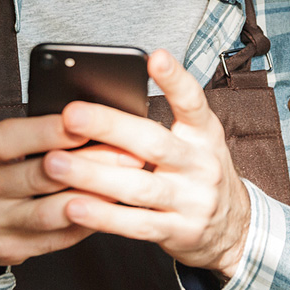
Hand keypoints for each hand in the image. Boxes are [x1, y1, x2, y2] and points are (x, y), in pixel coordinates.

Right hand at [0, 114, 140, 271]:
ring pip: (52, 212)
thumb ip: (26, 131)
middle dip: (88, 163)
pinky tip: (110, 208)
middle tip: (128, 152)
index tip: (86, 122)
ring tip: (127, 182)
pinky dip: (87, 222)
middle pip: (39, 176)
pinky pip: (57, 238)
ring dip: (93, 197)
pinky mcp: (8, 250)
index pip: (9, 139)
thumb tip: (84, 118)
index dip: (48, 131)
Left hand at [43, 49, 251, 277]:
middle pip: (154, 143)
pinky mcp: (179, 232)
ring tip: (54, 163)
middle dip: (109, 127)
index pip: (193, 102)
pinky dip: (103, 215)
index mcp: (204, 134)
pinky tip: (73, 206)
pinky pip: (135, 224)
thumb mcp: (194, 142)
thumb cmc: (197, 173)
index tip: (154, 58)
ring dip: (93, 174)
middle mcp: (201, 165)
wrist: (235, 227)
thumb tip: (98, 102)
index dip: (175, 80)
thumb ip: (156, 124)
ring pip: (138, 185)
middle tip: (70, 114)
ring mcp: (192, 201)